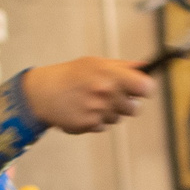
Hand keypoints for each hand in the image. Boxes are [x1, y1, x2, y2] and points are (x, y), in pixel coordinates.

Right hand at [20, 58, 154, 134]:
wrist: (44, 92)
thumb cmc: (72, 74)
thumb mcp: (95, 63)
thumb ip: (122, 66)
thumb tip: (145, 67)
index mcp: (110, 75)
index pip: (145, 87)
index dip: (145, 89)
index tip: (142, 89)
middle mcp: (106, 94)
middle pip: (134, 108)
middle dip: (126, 103)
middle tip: (112, 95)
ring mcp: (97, 111)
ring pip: (118, 118)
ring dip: (110, 111)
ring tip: (92, 101)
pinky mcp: (88, 125)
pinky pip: (103, 126)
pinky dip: (96, 120)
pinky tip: (84, 109)